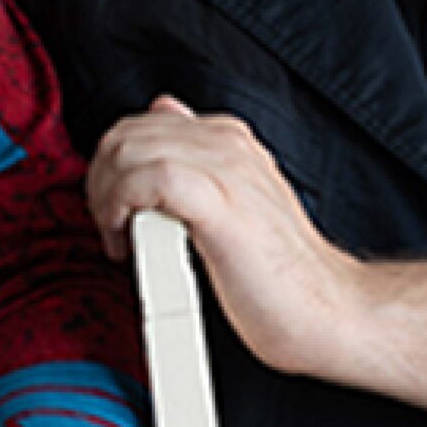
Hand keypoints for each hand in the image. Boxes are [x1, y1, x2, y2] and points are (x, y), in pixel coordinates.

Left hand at [84, 95, 354, 378]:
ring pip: (128, 149)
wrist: (326, 312)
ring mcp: (225, 168)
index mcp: (227, 139)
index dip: (113, 169)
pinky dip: (121, 206)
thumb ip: (194, 162)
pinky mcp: (218, 203)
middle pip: (126, 134)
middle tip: (111, 229)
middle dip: (101, 181)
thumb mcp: (230, 203)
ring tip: (120, 239)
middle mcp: (226, 143)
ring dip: (106, 197)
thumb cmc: (278, 276)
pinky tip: (129, 241)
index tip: (116, 214)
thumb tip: (163, 114)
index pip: (139, 125)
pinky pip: (146, 178)